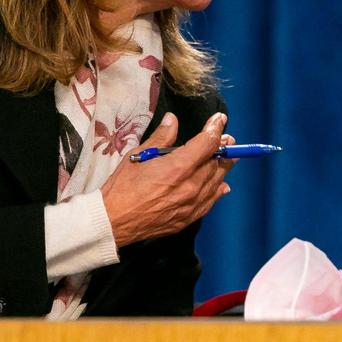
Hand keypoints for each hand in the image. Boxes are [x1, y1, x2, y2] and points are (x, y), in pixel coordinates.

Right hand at [101, 111, 234, 247]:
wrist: (113, 221)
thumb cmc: (122, 186)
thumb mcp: (138, 155)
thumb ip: (161, 137)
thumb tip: (173, 119)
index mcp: (178, 167)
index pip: (207, 143)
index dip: (215, 128)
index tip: (219, 119)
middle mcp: (190, 186)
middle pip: (215, 163)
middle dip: (222, 148)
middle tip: (227, 139)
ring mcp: (191, 204)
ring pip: (216, 182)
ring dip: (223, 167)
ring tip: (228, 157)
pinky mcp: (188, 218)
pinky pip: (210, 202)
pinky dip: (218, 190)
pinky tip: (222, 185)